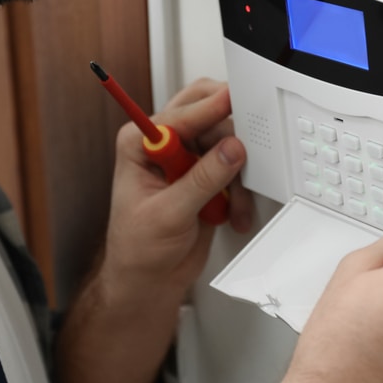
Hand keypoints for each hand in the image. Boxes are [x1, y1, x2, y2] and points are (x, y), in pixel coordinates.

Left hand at [102, 78, 253, 294]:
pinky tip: (232, 212)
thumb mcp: (169, 214)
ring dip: (236, 174)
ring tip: (232, 206)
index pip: (178, 116)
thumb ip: (202, 180)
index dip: (208, 109)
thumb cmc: (138, 249)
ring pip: (225, 142)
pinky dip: (239, 189)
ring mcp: (187, 160)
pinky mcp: (207, 177)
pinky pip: (234, 168)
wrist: (149, 280)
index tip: (231, 101)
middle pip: (204, 116)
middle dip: (228, 135)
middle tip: (245, 145)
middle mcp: (164, 146)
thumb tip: (230, 150)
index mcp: (140, 144)